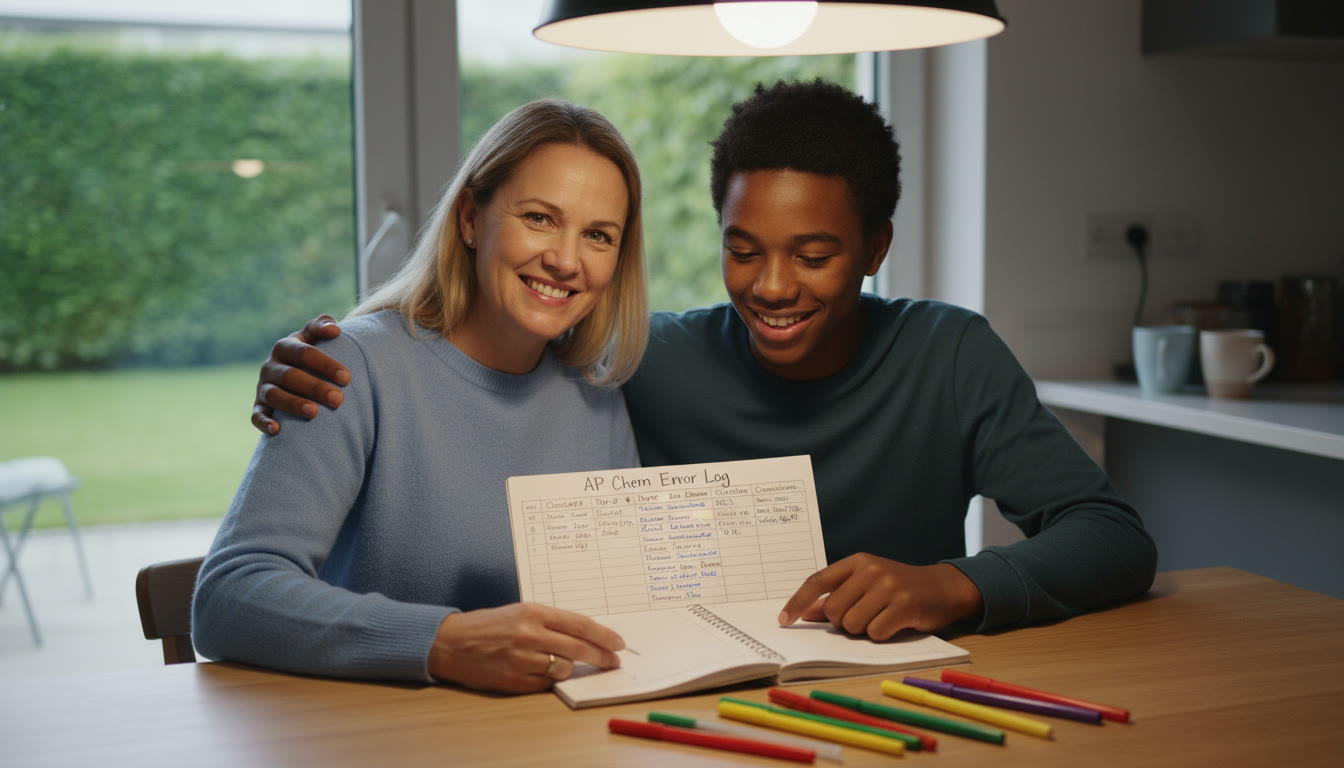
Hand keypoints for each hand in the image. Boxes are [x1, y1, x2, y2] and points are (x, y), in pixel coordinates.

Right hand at [251, 314, 352, 434]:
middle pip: (290, 376)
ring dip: (293, 404)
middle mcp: (270, 366)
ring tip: (315, 412)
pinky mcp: (259, 406)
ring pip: (274, 395)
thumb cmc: (310, 355)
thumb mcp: (313, 337)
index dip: (325, 364)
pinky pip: (256, 416)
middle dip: (315, 387)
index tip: (347, 378)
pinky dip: (264, 423)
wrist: (292, 371)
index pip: (304, 353)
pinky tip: (277, 430)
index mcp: (284, 347)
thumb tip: (335, 330)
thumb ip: (322, 326)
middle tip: (339, 400)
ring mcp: (263, 387)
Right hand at [427, 603, 624, 693]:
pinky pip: (545, 684)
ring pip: (564, 668)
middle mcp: (530, 634)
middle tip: (613, 662)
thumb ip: (551, 622)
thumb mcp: (521, 612)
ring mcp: (522, 659)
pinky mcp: (514, 681)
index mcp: (534, 612)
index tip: (619, 644)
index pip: (580, 624)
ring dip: (572, 669)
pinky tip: (545, 674)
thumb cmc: (488, 625)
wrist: (452, 643)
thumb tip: (586, 635)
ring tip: (567, 665)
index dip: (604, 636)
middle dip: (602, 657)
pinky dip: (550, 680)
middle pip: (579, 648)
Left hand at [777, 555, 983, 639]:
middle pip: (833, 610)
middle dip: (843, 623)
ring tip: (880, 619)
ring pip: (852, 625)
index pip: (817, 581)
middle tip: (863, 617)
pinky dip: (881, 635)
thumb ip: (837, 596)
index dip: (797, 602)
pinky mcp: (904, 605)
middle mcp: (871, 570)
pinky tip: (894, 624)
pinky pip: (875, 633)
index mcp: (857, 562)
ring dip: (863, 630)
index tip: (783, 621)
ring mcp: (888, 586)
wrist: (942, 588)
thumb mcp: (866, 584)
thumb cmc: (898, 588)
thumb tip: (804, 613)